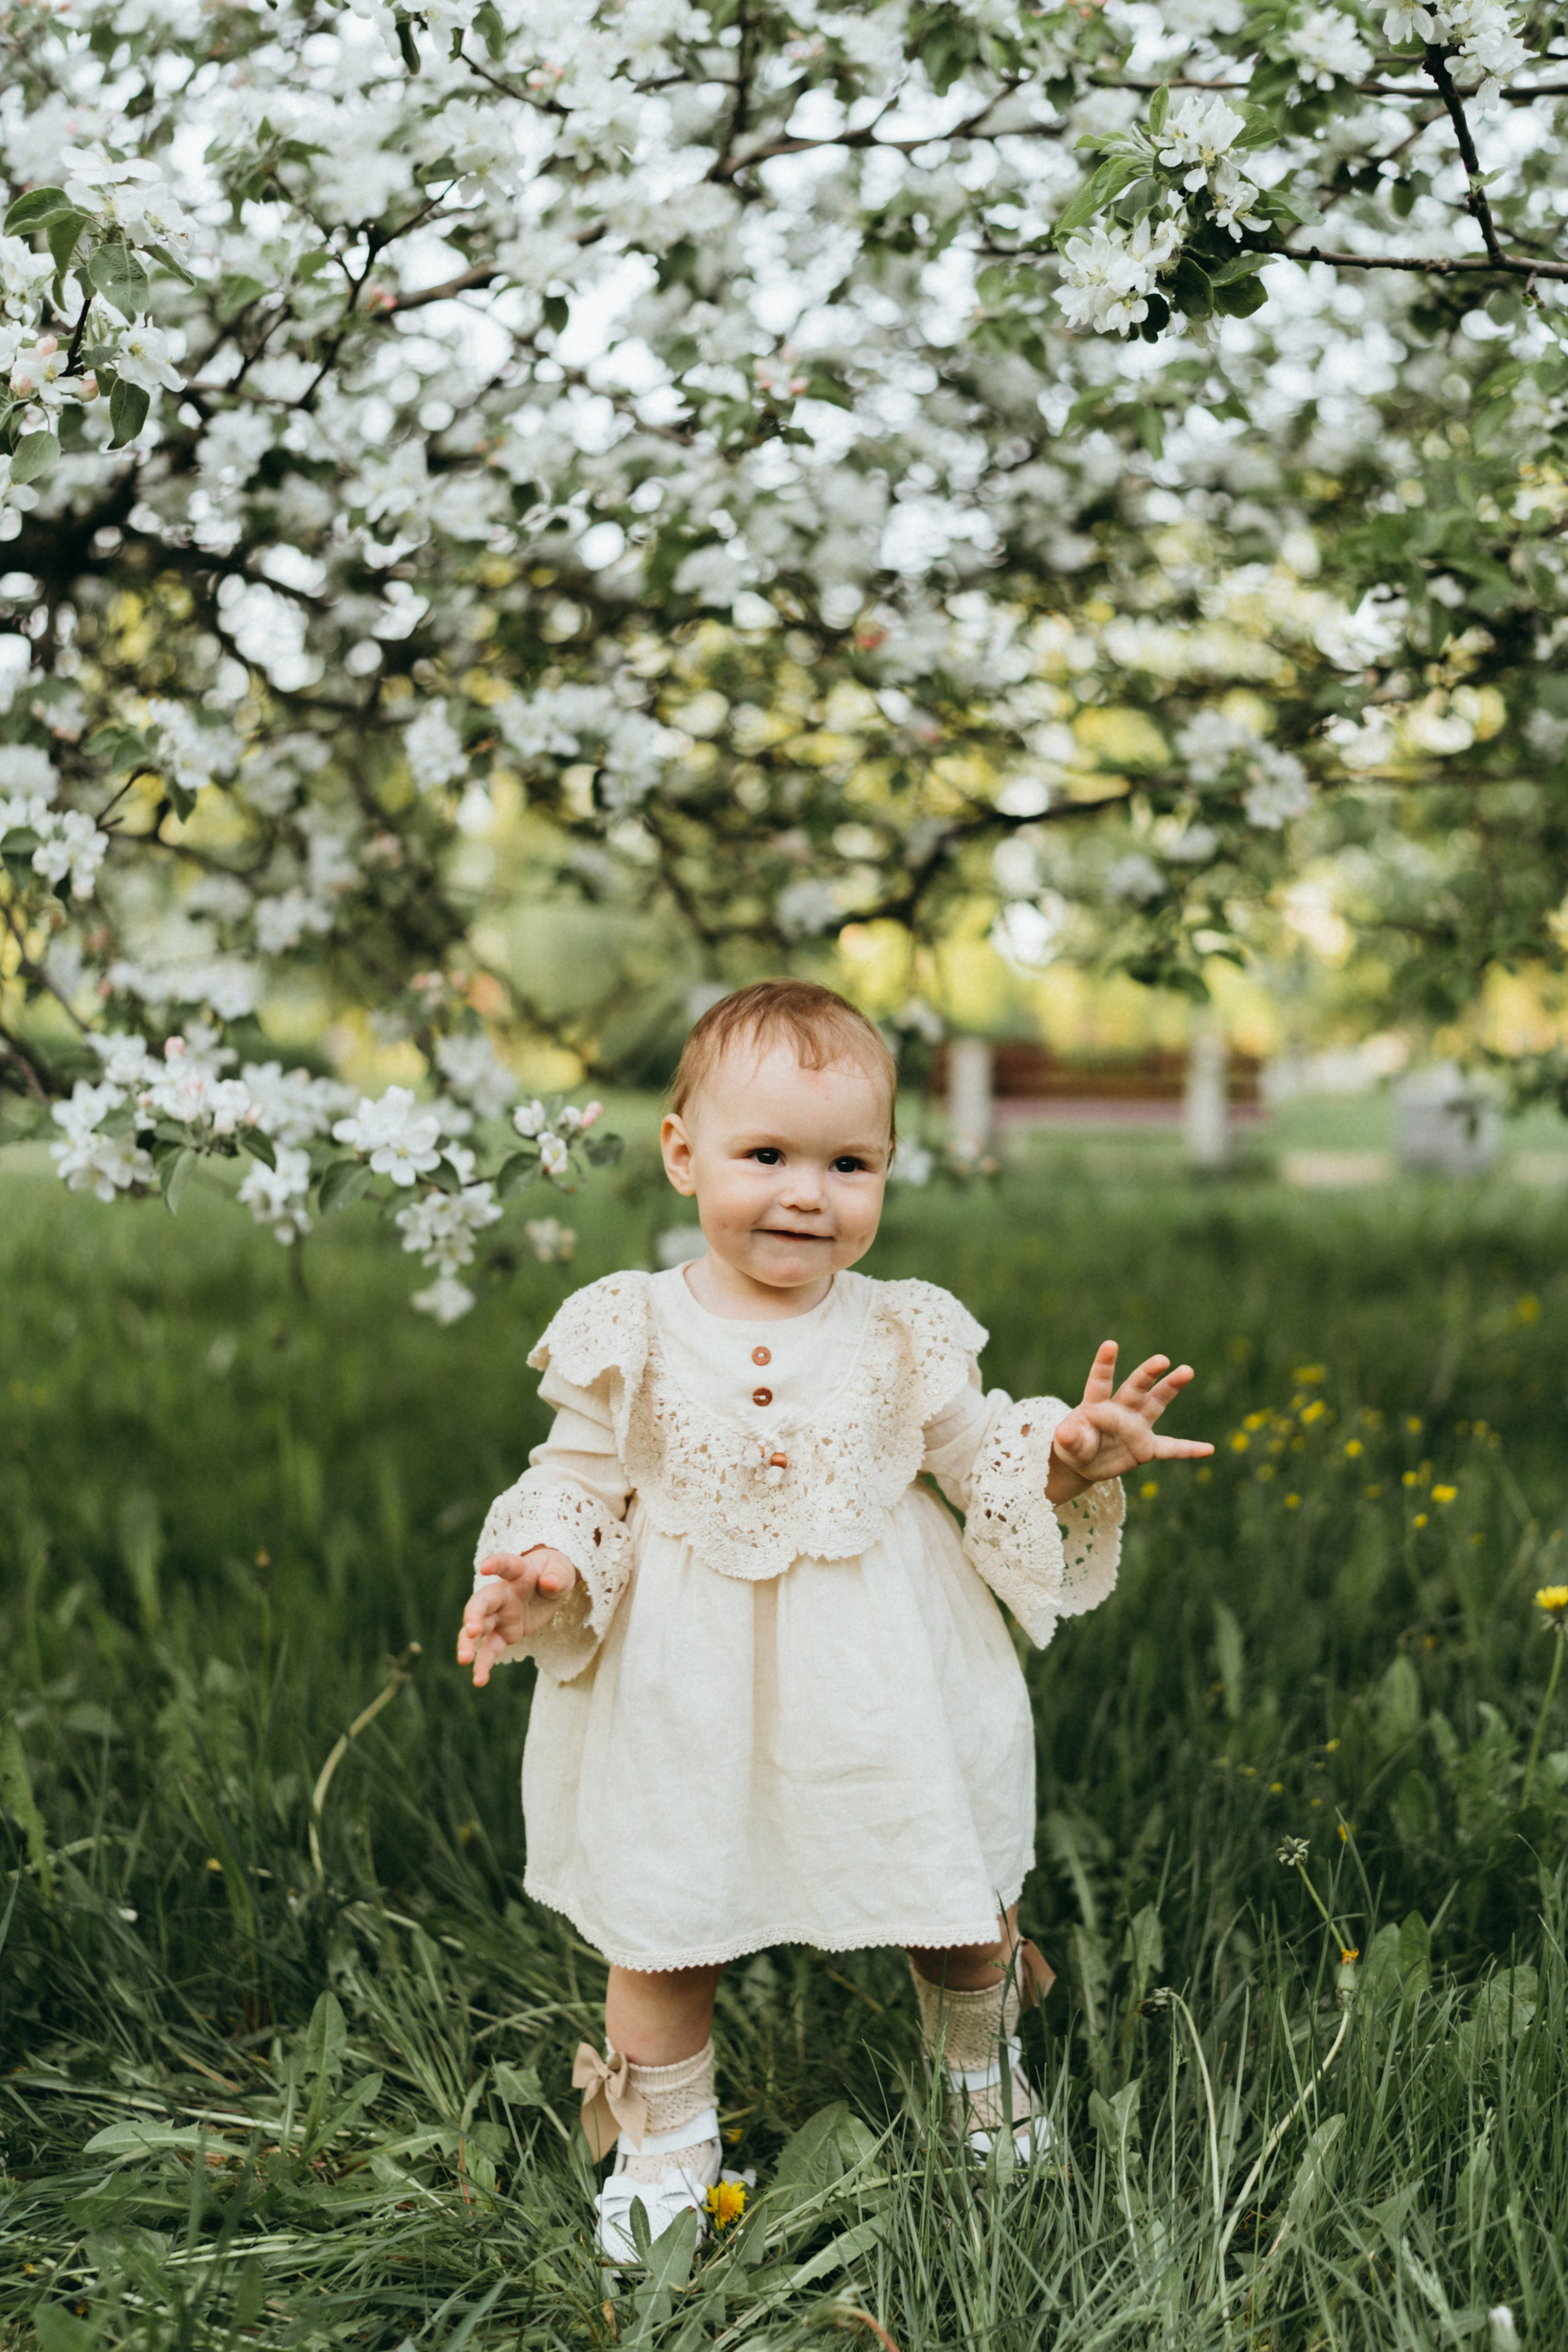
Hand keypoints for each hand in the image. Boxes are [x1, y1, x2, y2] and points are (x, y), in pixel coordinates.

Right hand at [458, 1547, 577, 1686]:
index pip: (506, 1565)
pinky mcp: (503, 1633)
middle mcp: (503, 1594)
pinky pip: (490, 1649)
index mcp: (519, 1572)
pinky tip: (479, 1680)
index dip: (496, 1563)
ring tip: (464, 1660)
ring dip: (469, 1643)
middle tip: (471, 1630)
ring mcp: (500, 1615)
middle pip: (482, 1602)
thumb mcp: (562, 1571)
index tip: (484, 1567)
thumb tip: (548, 1582)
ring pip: (479, 1629)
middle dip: (473, 1615)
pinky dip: (483, 1664)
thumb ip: (557, 1577)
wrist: (549, 1585)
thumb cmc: (553, 1573)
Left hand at [1046, 1342, 1213, 1499]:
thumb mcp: (1067, 1445)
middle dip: (1147, 1373)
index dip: (1104, 1364)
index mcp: (1096, 1405)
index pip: (1100, 1381)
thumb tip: (1064, 1432)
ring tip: (1187, 1370)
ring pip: (1156, 1403)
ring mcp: (1136, 1427)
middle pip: (1135, 1387)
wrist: (1084, 1462)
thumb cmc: (1073, 1446)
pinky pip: (1170, 1448)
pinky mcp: (1146, 1448)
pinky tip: (1208, 1449)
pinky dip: (1188, 1450)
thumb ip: (1069, 1439)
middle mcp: (1120, 1410)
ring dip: (1170, 1387)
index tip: (1110, 1344)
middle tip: (1162, 1359)